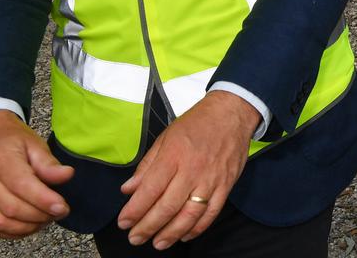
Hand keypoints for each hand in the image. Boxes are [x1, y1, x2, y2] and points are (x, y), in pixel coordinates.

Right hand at [0, 110, 72, 237]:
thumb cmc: (10, 139)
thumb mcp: (34, 143)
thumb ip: (49, 163)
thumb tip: (67, 175)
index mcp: (0, 160)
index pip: (22, 186)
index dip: (44, 200)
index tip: (62, 207)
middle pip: (12, 208)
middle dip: (40, 215)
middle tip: (60, 212)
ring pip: (0, 222)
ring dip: (28, 227)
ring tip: (47, 218)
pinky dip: (12, 232)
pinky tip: (30, 225)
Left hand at [117, 91, 260, 249]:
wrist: (232, 113)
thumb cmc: (197, 123)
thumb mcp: (166, 137)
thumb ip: (147, 165)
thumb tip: (129, 189)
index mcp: (174, 155)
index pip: (150, 189)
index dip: (134, 210)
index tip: (124, 222)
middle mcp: (192, 169)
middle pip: (168, 206)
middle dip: (148, 226)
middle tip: (135, 238)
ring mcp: (212, 179)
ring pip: (190, 214)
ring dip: (172, 232)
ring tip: (158, 243)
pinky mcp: (226, 184)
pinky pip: (212, 212)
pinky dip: (198, 227)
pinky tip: (185, 235)